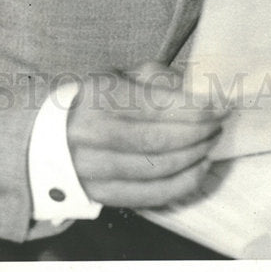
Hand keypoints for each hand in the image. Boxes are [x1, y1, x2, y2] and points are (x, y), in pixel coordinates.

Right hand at [67, 61, 226, 209]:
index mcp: (96, 96)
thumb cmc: (94, 101)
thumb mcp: (118, 76)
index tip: (222, 104)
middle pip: (158, 139)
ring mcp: (93, 168)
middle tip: (220, 121)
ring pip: (157, 168)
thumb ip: (156, 78)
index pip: (154, 105)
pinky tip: (200, 167)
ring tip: (211, 140)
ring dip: (194, 155)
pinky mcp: (102, 194)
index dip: (194, 107)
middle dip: (198, 131)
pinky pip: (151, 195)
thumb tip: (194, 89)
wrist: (48, 138)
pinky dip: (183, 183)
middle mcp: (91, 133)